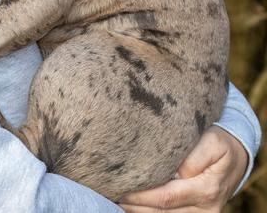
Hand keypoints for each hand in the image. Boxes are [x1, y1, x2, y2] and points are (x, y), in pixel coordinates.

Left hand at [119, 126, 247, 211]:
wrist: (237, 157)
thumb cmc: (219, 144)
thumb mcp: (211, 141)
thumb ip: (192, 155)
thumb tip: (173, 169)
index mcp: (206, 190)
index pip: (167, 197)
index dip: (142, 195)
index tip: (120, 186)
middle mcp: (206, 208)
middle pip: (163, 212)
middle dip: (135, 205)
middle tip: (110, 193)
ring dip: (139, 211)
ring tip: (117, 199)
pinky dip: (149, 212)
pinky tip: (132, 205)